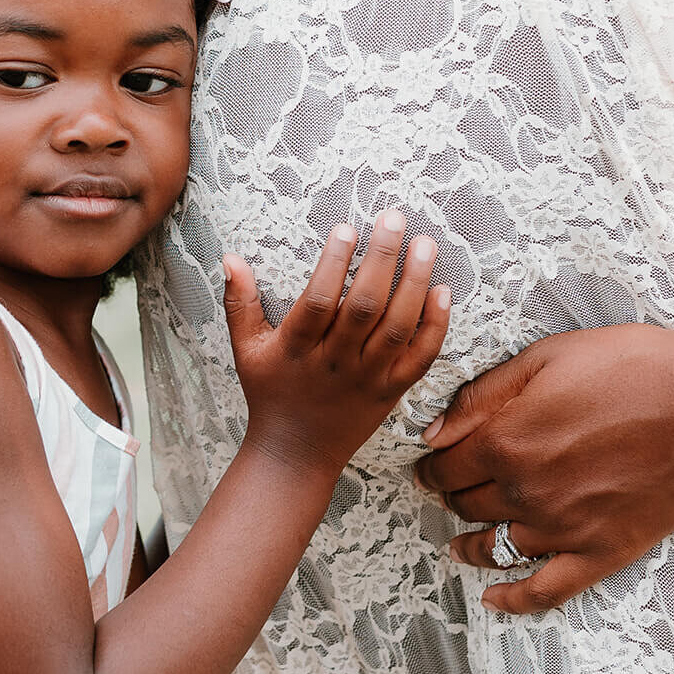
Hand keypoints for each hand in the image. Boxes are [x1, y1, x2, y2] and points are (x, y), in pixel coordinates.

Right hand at [224, 213, 449, 476]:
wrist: (296, 455)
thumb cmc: (270, 394)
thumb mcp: (245, 350)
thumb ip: (239, 303)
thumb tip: (230, 257)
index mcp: (297, 349)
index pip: (318, 302)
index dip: (333, 265)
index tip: (346, 228)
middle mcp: (335, 363)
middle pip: (364, 308)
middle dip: (382, 260)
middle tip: (394, 219)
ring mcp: (367, 378)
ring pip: (397, 329)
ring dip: (415, 284)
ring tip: (425, 245)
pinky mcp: (391, 391)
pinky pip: (420, 359)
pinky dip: (435, 326)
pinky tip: (443, 291)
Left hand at [415, 324, 673, 612]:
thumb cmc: (635, 368)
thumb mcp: (548, 358)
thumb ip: (482, 395)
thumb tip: (434, 429)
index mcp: (506, 441)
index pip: (444, 464)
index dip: (430, 464)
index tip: (426, 464)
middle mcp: (526, 491)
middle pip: (464, 504)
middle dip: (449, 495)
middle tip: (447, 489)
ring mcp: (563, 528)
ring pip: (493, 547)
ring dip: (469, 543)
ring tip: (458, 540)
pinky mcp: (602, 552)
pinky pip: (546, 590)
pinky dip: (514, 599)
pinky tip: (492, 598)